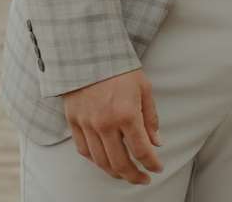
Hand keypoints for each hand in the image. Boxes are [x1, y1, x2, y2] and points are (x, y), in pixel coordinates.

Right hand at [62, 68, 162, 183]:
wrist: (88, 52)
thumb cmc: (119, 68)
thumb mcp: (144, 88)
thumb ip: (150, 118)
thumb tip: (156, 142)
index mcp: (126, 114)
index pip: (141, 150)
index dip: (151, 164)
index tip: (157, 168)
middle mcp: (105, 123)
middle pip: (120, 162)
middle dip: (134, 176)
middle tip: (143, 179)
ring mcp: (87, 124)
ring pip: (101, 161)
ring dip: (115, 172)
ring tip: (125, 174)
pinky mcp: (74, 121)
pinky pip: (84, 150)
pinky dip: (95, 160)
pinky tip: (104, 161)